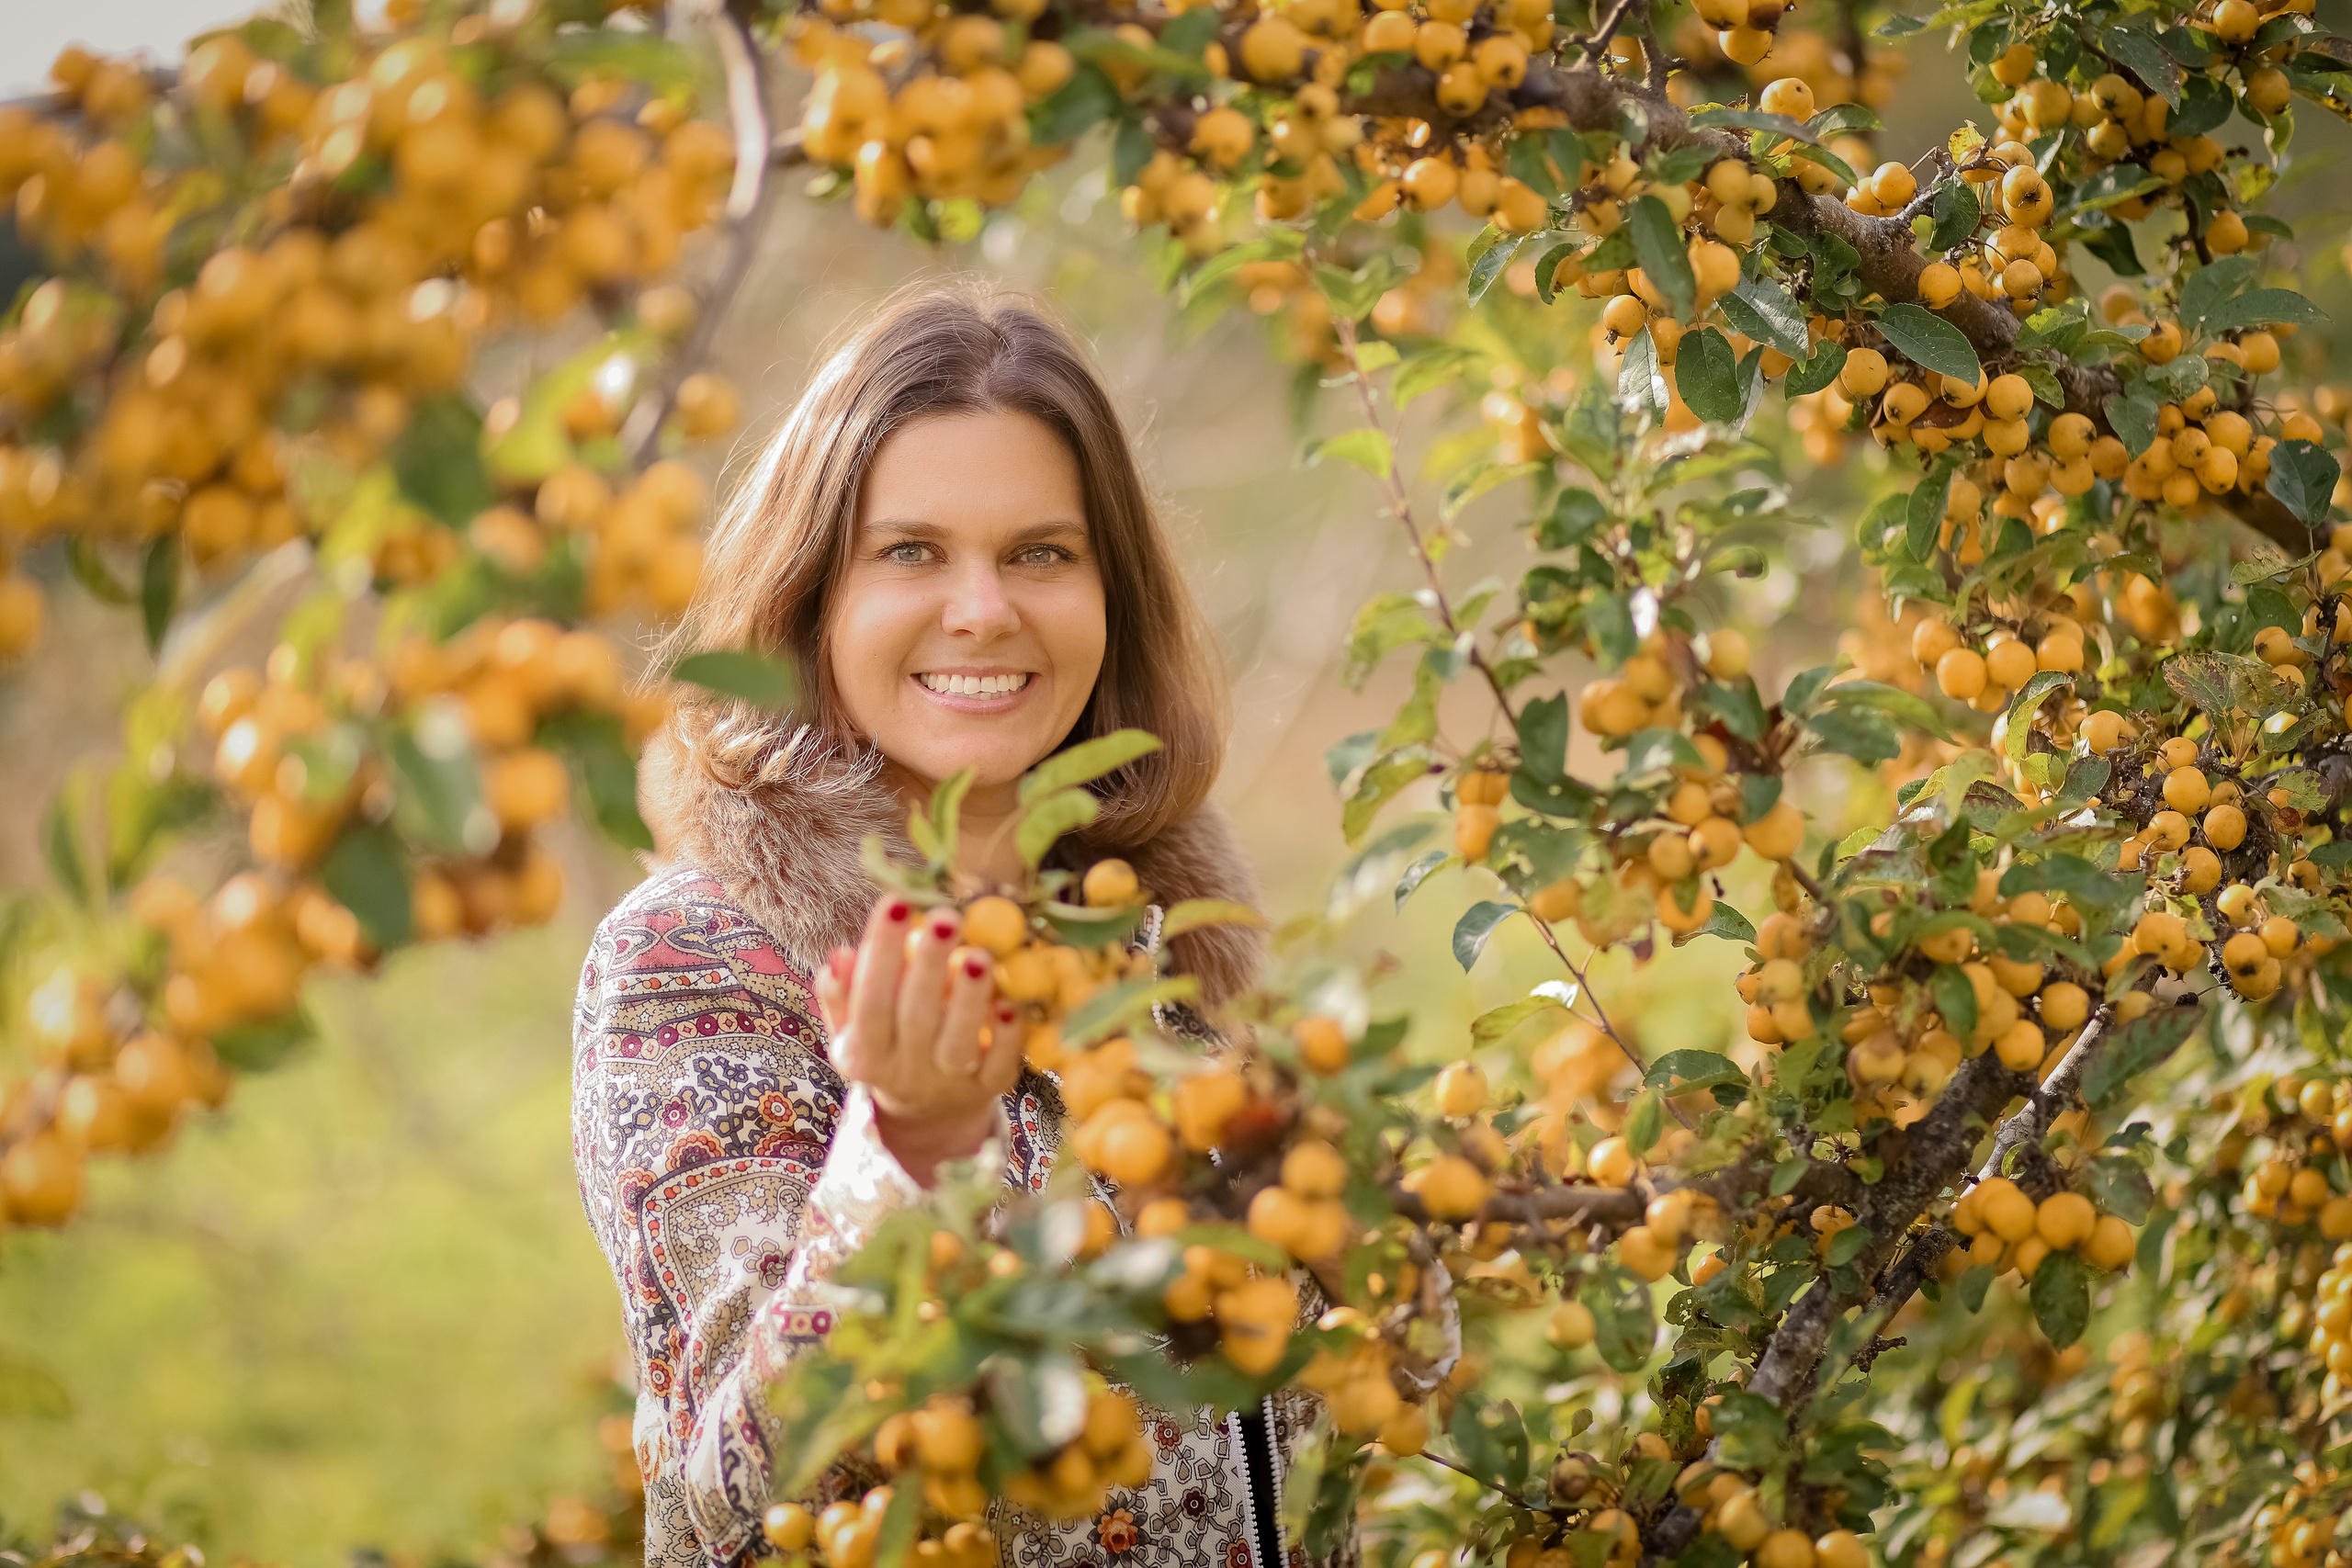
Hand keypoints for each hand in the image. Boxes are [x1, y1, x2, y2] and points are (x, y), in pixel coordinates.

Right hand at [814, 894, 1021, 1184]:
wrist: (929, 1113)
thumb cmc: (889, 1048)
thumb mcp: (853, 1029)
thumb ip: (841, 994)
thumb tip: (840, 956)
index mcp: (866, 1054)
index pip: (869, 1001)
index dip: (881, 952)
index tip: (896, 901)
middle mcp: (905, 1073)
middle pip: (915, 1018)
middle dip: (930, 965)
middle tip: (946, 918)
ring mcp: (949, 1084)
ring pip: (958, 1044)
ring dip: (969, 998)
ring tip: (979, 953)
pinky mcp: (989, 1089)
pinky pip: (999, 1065)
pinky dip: (1007, 1036)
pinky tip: (1009, 1003)